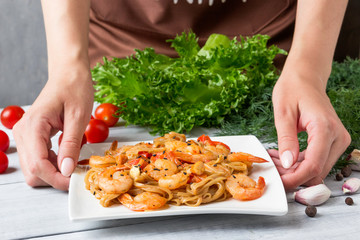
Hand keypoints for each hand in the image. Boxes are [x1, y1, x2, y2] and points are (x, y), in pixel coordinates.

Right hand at [13, 66, 92, 190]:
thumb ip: (71, 145)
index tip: (74, 182)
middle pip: (32, 171)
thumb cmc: (75, 89)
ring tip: (75, 162)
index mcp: (33, 126)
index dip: (56, 178)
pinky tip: (68, 156)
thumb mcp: (78, 117)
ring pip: (34, 168)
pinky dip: (53, 163)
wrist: (69, 74)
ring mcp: (25, 135)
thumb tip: (67, 170)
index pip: (38, 164)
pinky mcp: (32, 136)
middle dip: (54, 177)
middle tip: (77, 172)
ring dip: (54, 171)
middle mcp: (23, 132)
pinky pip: (38, 159)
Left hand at [271, 69, 350, 189]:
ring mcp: (339, 140)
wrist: (306, 79)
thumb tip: (287, 165)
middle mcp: (338, 136)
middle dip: (293, 176)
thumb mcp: (283, 113)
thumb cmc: (293, 90)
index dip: (295, 179)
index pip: (313, 165)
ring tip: (275, 159)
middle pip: (317, 171)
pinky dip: (301, 164)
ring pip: (318, 169)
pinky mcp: (334, 142)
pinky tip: (284, 157)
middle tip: (272, 167)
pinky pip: (318, 161)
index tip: (279, 182)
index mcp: (324, 128)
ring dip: (295, 171)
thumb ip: (286, 139)